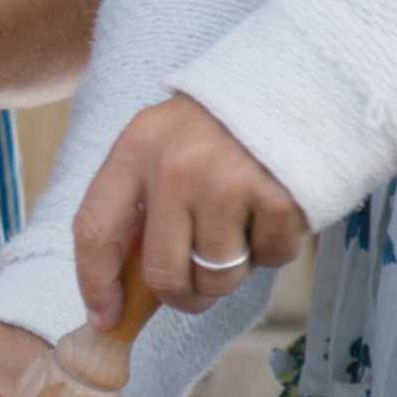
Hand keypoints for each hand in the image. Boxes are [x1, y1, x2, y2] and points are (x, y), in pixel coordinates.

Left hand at [73, 94, 307, 320]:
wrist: (301, 78)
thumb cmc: (222, 125)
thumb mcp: (164, 144)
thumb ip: (141, 203)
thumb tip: (126, 289)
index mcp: (135, 149)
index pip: (95, 231)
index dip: (95, 283)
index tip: (105, 317)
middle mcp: (175, 167)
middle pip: (162, 273)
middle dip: (180, 296)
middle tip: (195, 292)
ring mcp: (227, 183)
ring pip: (217, 276)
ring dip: (231, 272)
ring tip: (241, 230)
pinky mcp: (278, 197)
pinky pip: (270, 259)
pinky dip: (275, 248)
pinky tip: (274, 209)